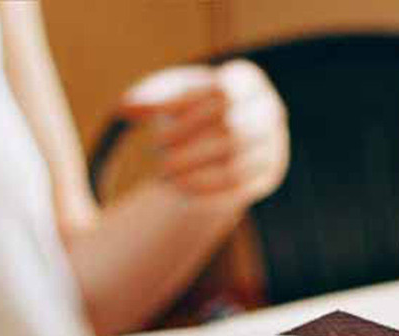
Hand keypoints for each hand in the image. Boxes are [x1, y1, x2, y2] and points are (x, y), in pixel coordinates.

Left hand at [120, 60, 288, 206]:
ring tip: (163, 176)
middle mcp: (270, 110)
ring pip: (235, 165)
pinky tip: (180, 192)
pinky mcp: (270, 176)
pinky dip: (208, 192)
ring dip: (194, 173)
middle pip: (231, 130)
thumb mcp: (171, 97)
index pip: (221, 93)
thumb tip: (123, 107)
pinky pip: (240, 189)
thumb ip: (150, 98)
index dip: (187, 109)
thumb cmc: (192, 110)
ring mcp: (275, 145)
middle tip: (157, 154)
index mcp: (248, 80)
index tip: (153, 124)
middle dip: (189, 145)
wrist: (222, 141)